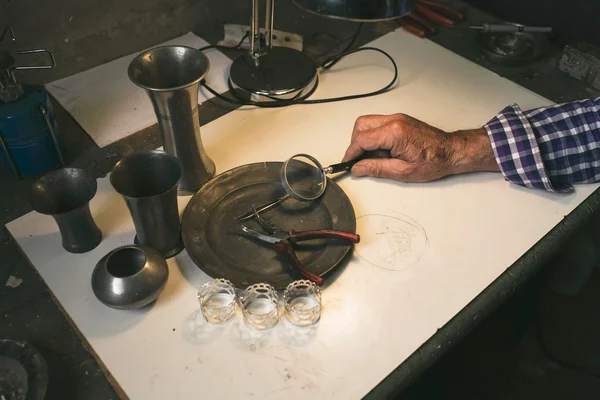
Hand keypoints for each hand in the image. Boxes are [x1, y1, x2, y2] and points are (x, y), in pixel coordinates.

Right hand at [342, 114, 498, 181]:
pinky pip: (378, 124)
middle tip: (360, 161)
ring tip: (375, 157)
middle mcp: (394, 120)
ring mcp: (397, 118)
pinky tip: (383, 151)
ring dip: (364, 140)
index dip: (351, 153)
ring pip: (367, 123)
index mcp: (394, 133)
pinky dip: (374, 137)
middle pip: (361, 126)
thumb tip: (357, 169)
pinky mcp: (400, 120)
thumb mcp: (402, 171)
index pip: (361, 139)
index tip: (348, 164)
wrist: (451, 152)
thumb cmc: (433, 161)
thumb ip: (376, 168)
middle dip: (356, 144)